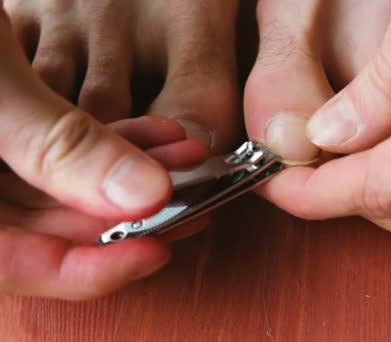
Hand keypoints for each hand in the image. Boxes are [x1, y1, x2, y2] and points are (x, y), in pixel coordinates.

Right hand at [0, 9, 206, 298]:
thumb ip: (56, 143)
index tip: (158, 251)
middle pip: (48, 231)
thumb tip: (147, 196)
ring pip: (62, 192)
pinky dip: (107, 144)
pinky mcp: (7, 132)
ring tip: (184, 155)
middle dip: (129, 213)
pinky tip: (156, 130)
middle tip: (192, 196)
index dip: (90, 270)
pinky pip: (57, 154)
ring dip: (129, 175)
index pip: (16, 265)